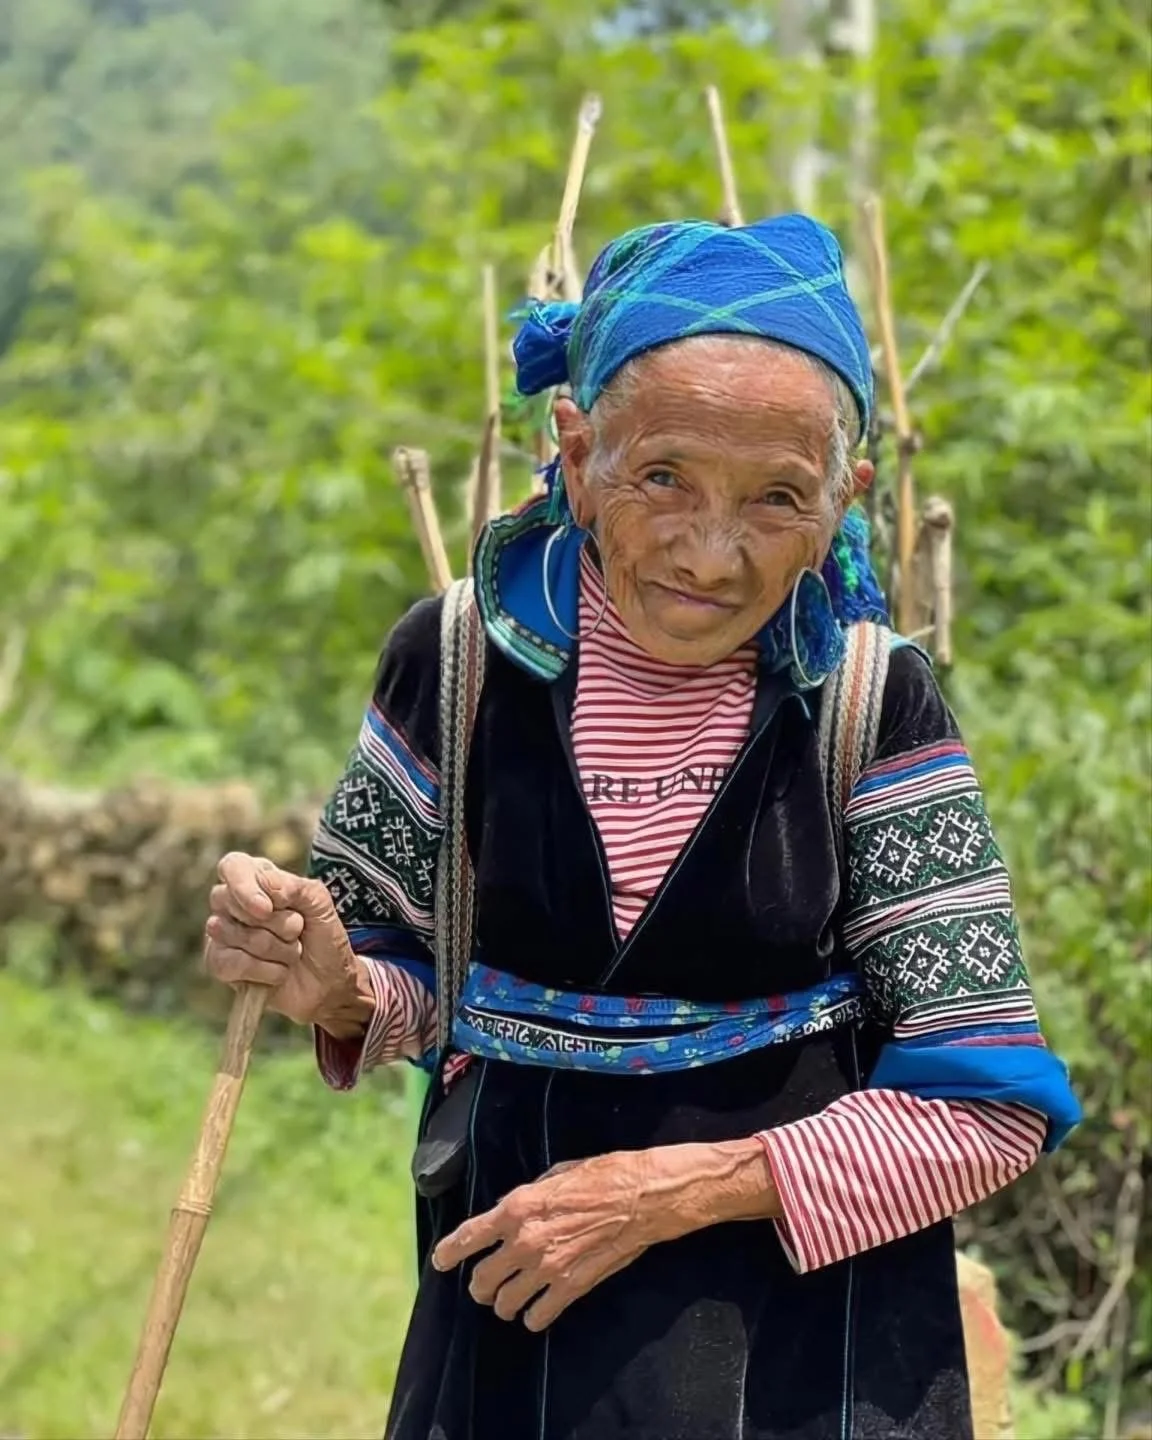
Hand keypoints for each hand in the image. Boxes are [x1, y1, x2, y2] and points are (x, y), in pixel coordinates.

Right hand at [204, 852, 371, 1033]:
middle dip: (278, 923)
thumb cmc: (322, 936)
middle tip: (297, 931)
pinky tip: (279, 973)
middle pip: (233, 903)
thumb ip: (295, 886)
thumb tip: (264, 885)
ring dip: (277, 949)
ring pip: (236, 935)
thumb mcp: (320, 904)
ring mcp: (222, 933)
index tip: (267, 909)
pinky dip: (265, 971)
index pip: (233, 866)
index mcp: (256, 877)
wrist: (329, 982)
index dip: (245, 887)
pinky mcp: (219, 963)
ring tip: (292, 952)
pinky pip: (231, 963)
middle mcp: (232, 901)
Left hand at [431, 1140, 782, 1331]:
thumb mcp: (554, 1174)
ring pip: (504, 1303)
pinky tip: (537, 1310)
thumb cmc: (601, 1176)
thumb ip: (525, 1198)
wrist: (642, 1196)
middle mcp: (524, 1241)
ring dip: (505, 1302)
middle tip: (487, 1283)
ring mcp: (547, 1268)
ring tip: (511, 1299)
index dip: (449, 1253)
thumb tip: (508, 1213)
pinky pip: (537, 1317)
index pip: (468, 1238)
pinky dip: (533, 1317)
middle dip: (480, 1283)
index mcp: (517, 1207)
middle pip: (481, 1279)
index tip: (440, 1262)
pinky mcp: (571, 1288)